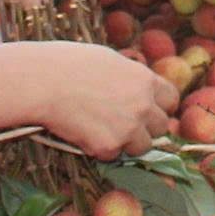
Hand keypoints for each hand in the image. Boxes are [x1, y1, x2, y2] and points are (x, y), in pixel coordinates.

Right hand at [18, 42, 180, 158]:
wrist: (43, 82)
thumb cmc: (68, 64)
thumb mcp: (109, 60)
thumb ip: (129, 77)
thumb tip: (136, 88)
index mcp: (145, 80)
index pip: (171, 99)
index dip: (159, 106)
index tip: (147, 109)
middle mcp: (143, 105)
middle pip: (161, 127)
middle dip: (145, 127)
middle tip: (122, 123)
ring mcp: (129, 128)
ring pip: (142, 147)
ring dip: (126, 142)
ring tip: (101, 129)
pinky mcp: (109, 146)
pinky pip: (113, 155)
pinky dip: (100, 149)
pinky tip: (83, 133)